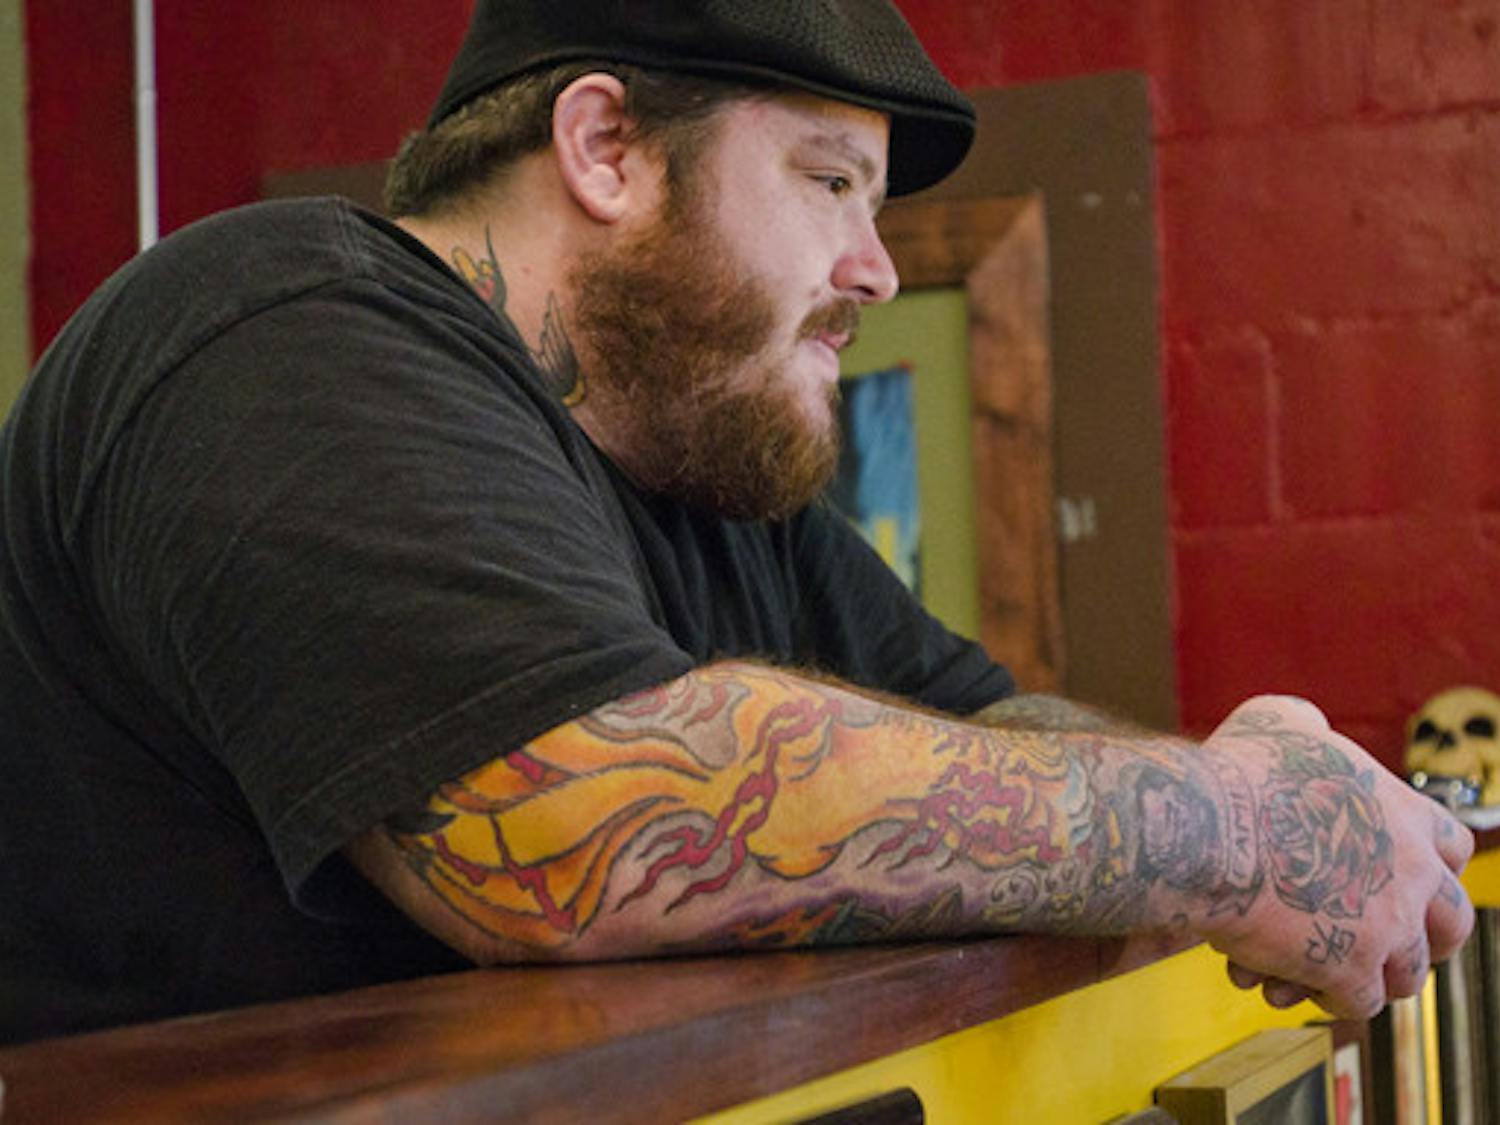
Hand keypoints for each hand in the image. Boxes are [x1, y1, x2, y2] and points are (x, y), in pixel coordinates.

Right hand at [1195, 696, 1473, 1018]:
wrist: (1203, 829)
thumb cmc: (1235, 773)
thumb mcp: (1277, 720)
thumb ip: (1308, 728)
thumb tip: (1307, 727)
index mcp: (1403, 813)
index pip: (1452, 847)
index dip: (1429, 865)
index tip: (1403, 876)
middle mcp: (1410, 872)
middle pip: (1451, 923)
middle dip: (1421, 936)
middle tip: (1382, 939)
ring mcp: (1387, 926)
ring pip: (1405, 973)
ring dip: (1365, 973)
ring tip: (1317, 967)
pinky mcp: (1349, 969)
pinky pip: (1355, 1001)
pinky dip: (1321, 996)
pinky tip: (1280, 980)